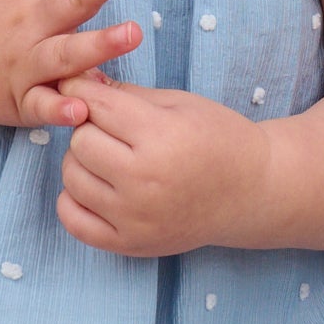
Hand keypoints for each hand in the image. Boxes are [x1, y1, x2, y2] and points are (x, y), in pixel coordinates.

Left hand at [55, 70, 271, 254]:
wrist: (251, 193)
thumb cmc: (218, 139)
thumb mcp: (179, 103)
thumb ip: (125, 94)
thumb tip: (75, 79)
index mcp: (162, 137)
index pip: (96, 106)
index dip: (83, 91)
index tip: (82, 88)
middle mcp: (145, 181)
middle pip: (80, 142)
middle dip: (89, 127)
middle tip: (110, 128)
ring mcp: (136, 218)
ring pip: (72, 178)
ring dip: (83, 162)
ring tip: (108, 157)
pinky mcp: (131, 244)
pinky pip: (73, 220)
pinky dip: (75, 200)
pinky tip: (97, 187)